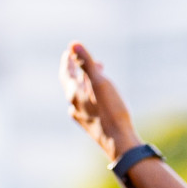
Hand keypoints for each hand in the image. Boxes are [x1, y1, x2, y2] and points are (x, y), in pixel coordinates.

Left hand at [59, 42, 141, 161]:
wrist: (120, 144)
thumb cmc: (112, 112)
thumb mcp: (100, 83)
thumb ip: (86, 62)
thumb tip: (73, 44)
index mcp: (73, 94)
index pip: (65, 73)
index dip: (68, 61)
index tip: (70, 52)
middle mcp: (74, 106)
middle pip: (74, 84)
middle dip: (82, 71)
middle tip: (93, 63)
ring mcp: (82, 118)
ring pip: (81, 97)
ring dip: (88, 85)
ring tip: (100, 80)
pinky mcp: (92, 127)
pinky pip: (88, 108)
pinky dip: (92, 99)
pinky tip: (100, 102)